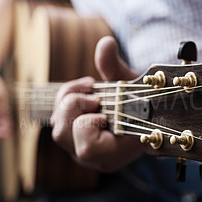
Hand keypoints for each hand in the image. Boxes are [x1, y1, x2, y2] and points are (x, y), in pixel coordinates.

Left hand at [51, 36, 144, 171]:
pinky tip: (86, 90)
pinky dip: (67, 99)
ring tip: (90, 89)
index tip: (104, 111)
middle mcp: (94, 157)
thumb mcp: (133, 85)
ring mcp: (81, 149)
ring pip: (56, 127)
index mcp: (114, 153)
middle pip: (62, 135)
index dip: (88, 125)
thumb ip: (116, 68)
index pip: (87, 148)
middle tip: (95, 97)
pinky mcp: (75, 139)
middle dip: (74, 107)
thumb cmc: (144, 102)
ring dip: (70, 101)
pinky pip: (58, 119)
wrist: (145, 113)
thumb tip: (105, 43)